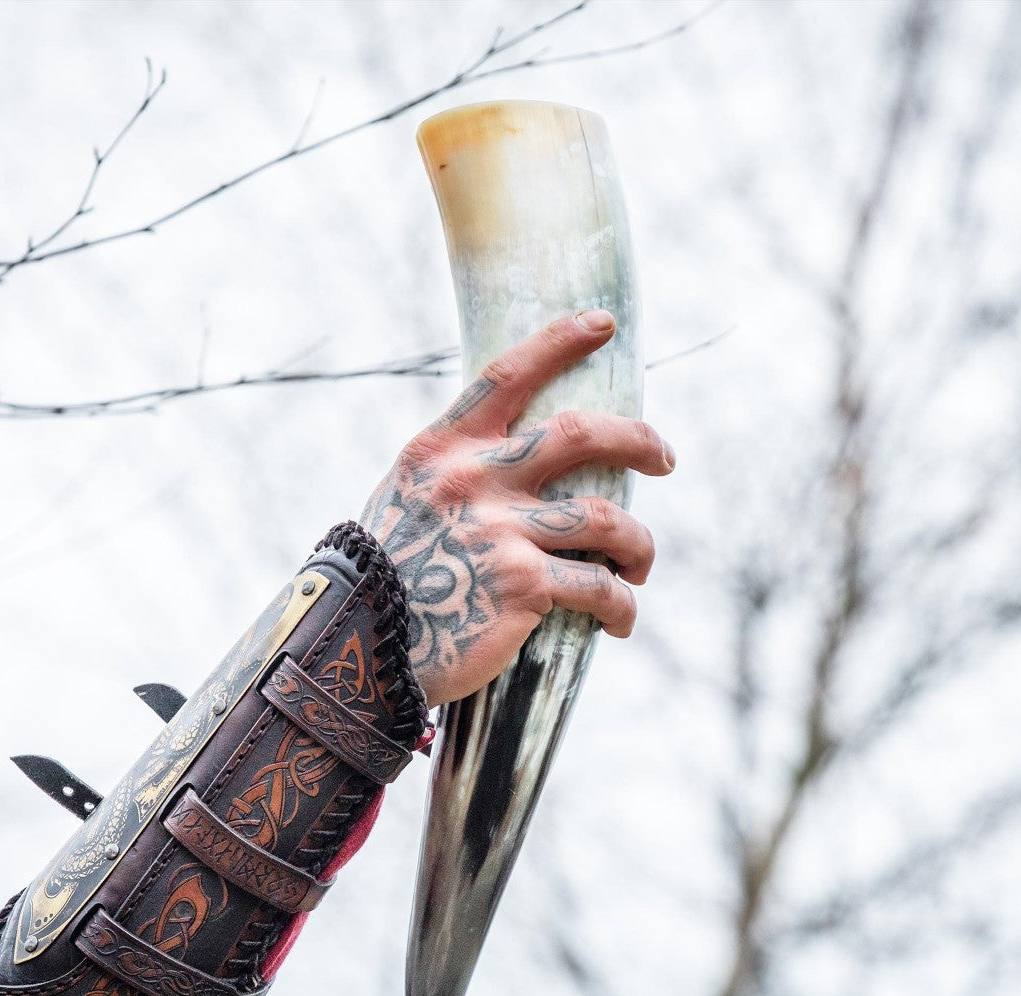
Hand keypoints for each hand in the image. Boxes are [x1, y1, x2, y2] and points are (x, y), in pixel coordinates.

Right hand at [361, 310, 674, 708]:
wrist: (356, 647)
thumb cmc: (384, 579)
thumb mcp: (407, 501)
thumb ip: (457, 475)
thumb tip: (517, 463)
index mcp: (442, 450)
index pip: (508, 376)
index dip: (559, 341)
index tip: (602, 322)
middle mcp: (474, 479)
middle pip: (581, 434)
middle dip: (637, 440)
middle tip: (664, 458)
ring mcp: (500, 530)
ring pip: (605, 518)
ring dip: (639, 543)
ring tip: (640, 564)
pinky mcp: (523, 584)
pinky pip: (599, 587)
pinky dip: (621, 605)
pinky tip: (620, 619)